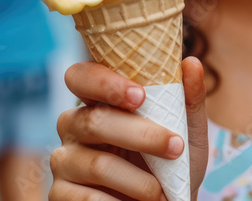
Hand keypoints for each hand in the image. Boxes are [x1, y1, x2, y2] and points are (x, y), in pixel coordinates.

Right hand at [50, 57, 208, 200]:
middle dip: (141, 135)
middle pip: (95, 121)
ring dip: (139, 180)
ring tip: (161, 192)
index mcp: (97, 101)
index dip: (105, 82)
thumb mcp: (187, 131)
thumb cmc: (171, 162)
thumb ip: (188, 99)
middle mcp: (72, 125)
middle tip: (176, 147)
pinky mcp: (60, 194)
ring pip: (97, 164)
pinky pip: (86, 198)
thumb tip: (191, 63)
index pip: (81, 76)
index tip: (141, 96)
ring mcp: (63, 160)